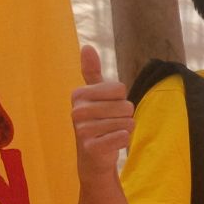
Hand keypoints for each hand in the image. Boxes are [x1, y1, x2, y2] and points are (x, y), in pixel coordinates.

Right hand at [71, 44, 133, 176]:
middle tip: (111, 124)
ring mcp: (82, 130)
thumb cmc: (97, 121)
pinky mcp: (91, 147)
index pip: (119, 89)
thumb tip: (86, 46)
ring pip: (126, 122)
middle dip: (125, 116)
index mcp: (78, 95)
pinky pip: (122, 137)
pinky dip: (123, 140)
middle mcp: (77, 111)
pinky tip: (112, 143)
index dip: (120, 99)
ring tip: (110, 133)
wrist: (92, 156)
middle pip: (125, 106)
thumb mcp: (95, 95)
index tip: (107, 107)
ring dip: (125, 129)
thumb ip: (91, 71)